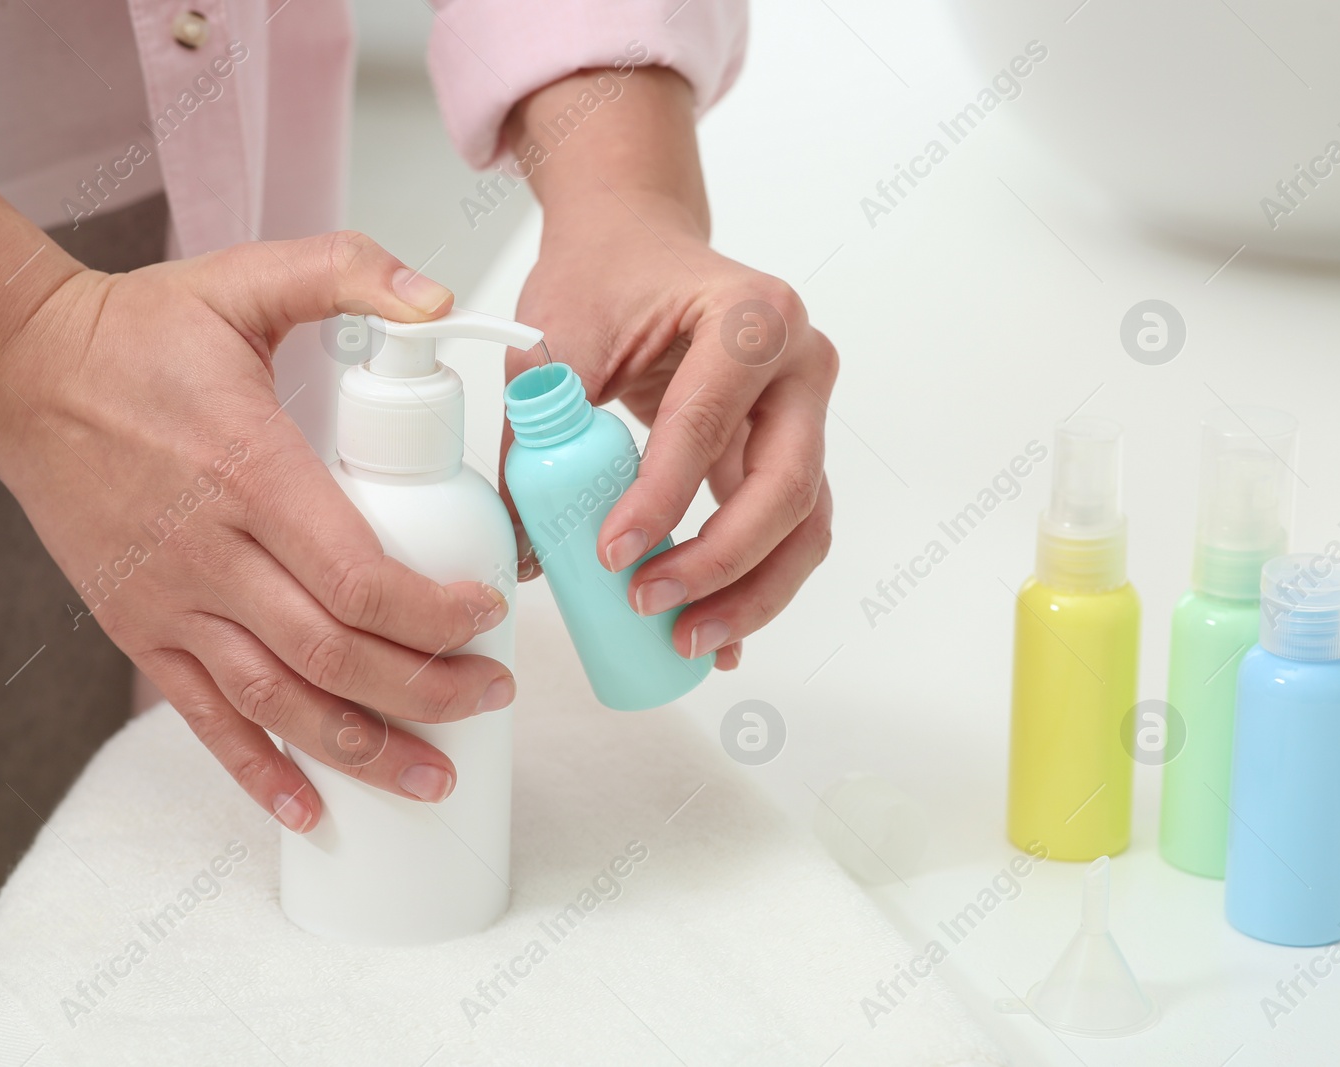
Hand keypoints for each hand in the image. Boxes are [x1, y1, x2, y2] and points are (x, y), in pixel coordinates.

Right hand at [0, 94, 511, 832]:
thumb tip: (438, 300)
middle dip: (426, 691)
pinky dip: (255, 769)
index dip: (433, 613)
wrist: (20, 374)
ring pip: (277, 700)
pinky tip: (307, 810)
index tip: (488, 614)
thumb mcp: (246, 279)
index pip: (358, 575)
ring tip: (433, 778)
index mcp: (250, 471)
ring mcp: (170, 601)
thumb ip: (348, 271)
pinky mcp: (139, 627)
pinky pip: (201, 716)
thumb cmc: (139, 333)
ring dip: (359, 750)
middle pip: (333, 654)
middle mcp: (210, 552)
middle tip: (492, 700)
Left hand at [504, 69, 836, 669]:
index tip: (611, 555)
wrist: (635, 245)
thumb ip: (537, 436)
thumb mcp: (555, 340)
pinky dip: (756, 586)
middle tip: (649, 605)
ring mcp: (807, 411)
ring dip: (752, 593)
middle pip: (785, 485)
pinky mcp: (791, 453)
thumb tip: (532, 554)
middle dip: (721, 562)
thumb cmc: (601, 279)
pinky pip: (788, 532)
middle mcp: (800, 363)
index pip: (706, 422)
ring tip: (685, 641)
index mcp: (749, 315)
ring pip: (804, 523)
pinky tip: (717, 638)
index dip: (660, 498)